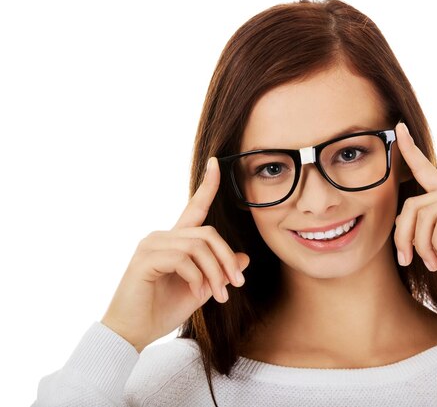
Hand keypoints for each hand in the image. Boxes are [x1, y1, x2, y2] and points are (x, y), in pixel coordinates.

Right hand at [101, 157, 249, 352]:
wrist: (133, 333)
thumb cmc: (162, 310)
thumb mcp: (200, 289)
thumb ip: (219, 271)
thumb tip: (244, 257)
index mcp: (174, 241)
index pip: (194, 208)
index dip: (207, 186)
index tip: (216, 163)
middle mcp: (162, 237)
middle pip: (208, 233)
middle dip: (226, 259)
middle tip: (236, 284)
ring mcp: (151, 245)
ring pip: (198, 246)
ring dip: (215, 272)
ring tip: (219, 295)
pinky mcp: (145, 259)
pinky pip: (183, 259)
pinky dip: (197, 277)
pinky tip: (197, 293)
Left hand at [393, 123, 436, 295]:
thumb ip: (420, 229)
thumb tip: (400, 217)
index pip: (426, 171)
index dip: (410, 151)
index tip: (398, 128)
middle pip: (412, 205)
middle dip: (403, 236)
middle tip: (407, 260)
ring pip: (424, 215)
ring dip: (422, 245)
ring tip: (433, 263)